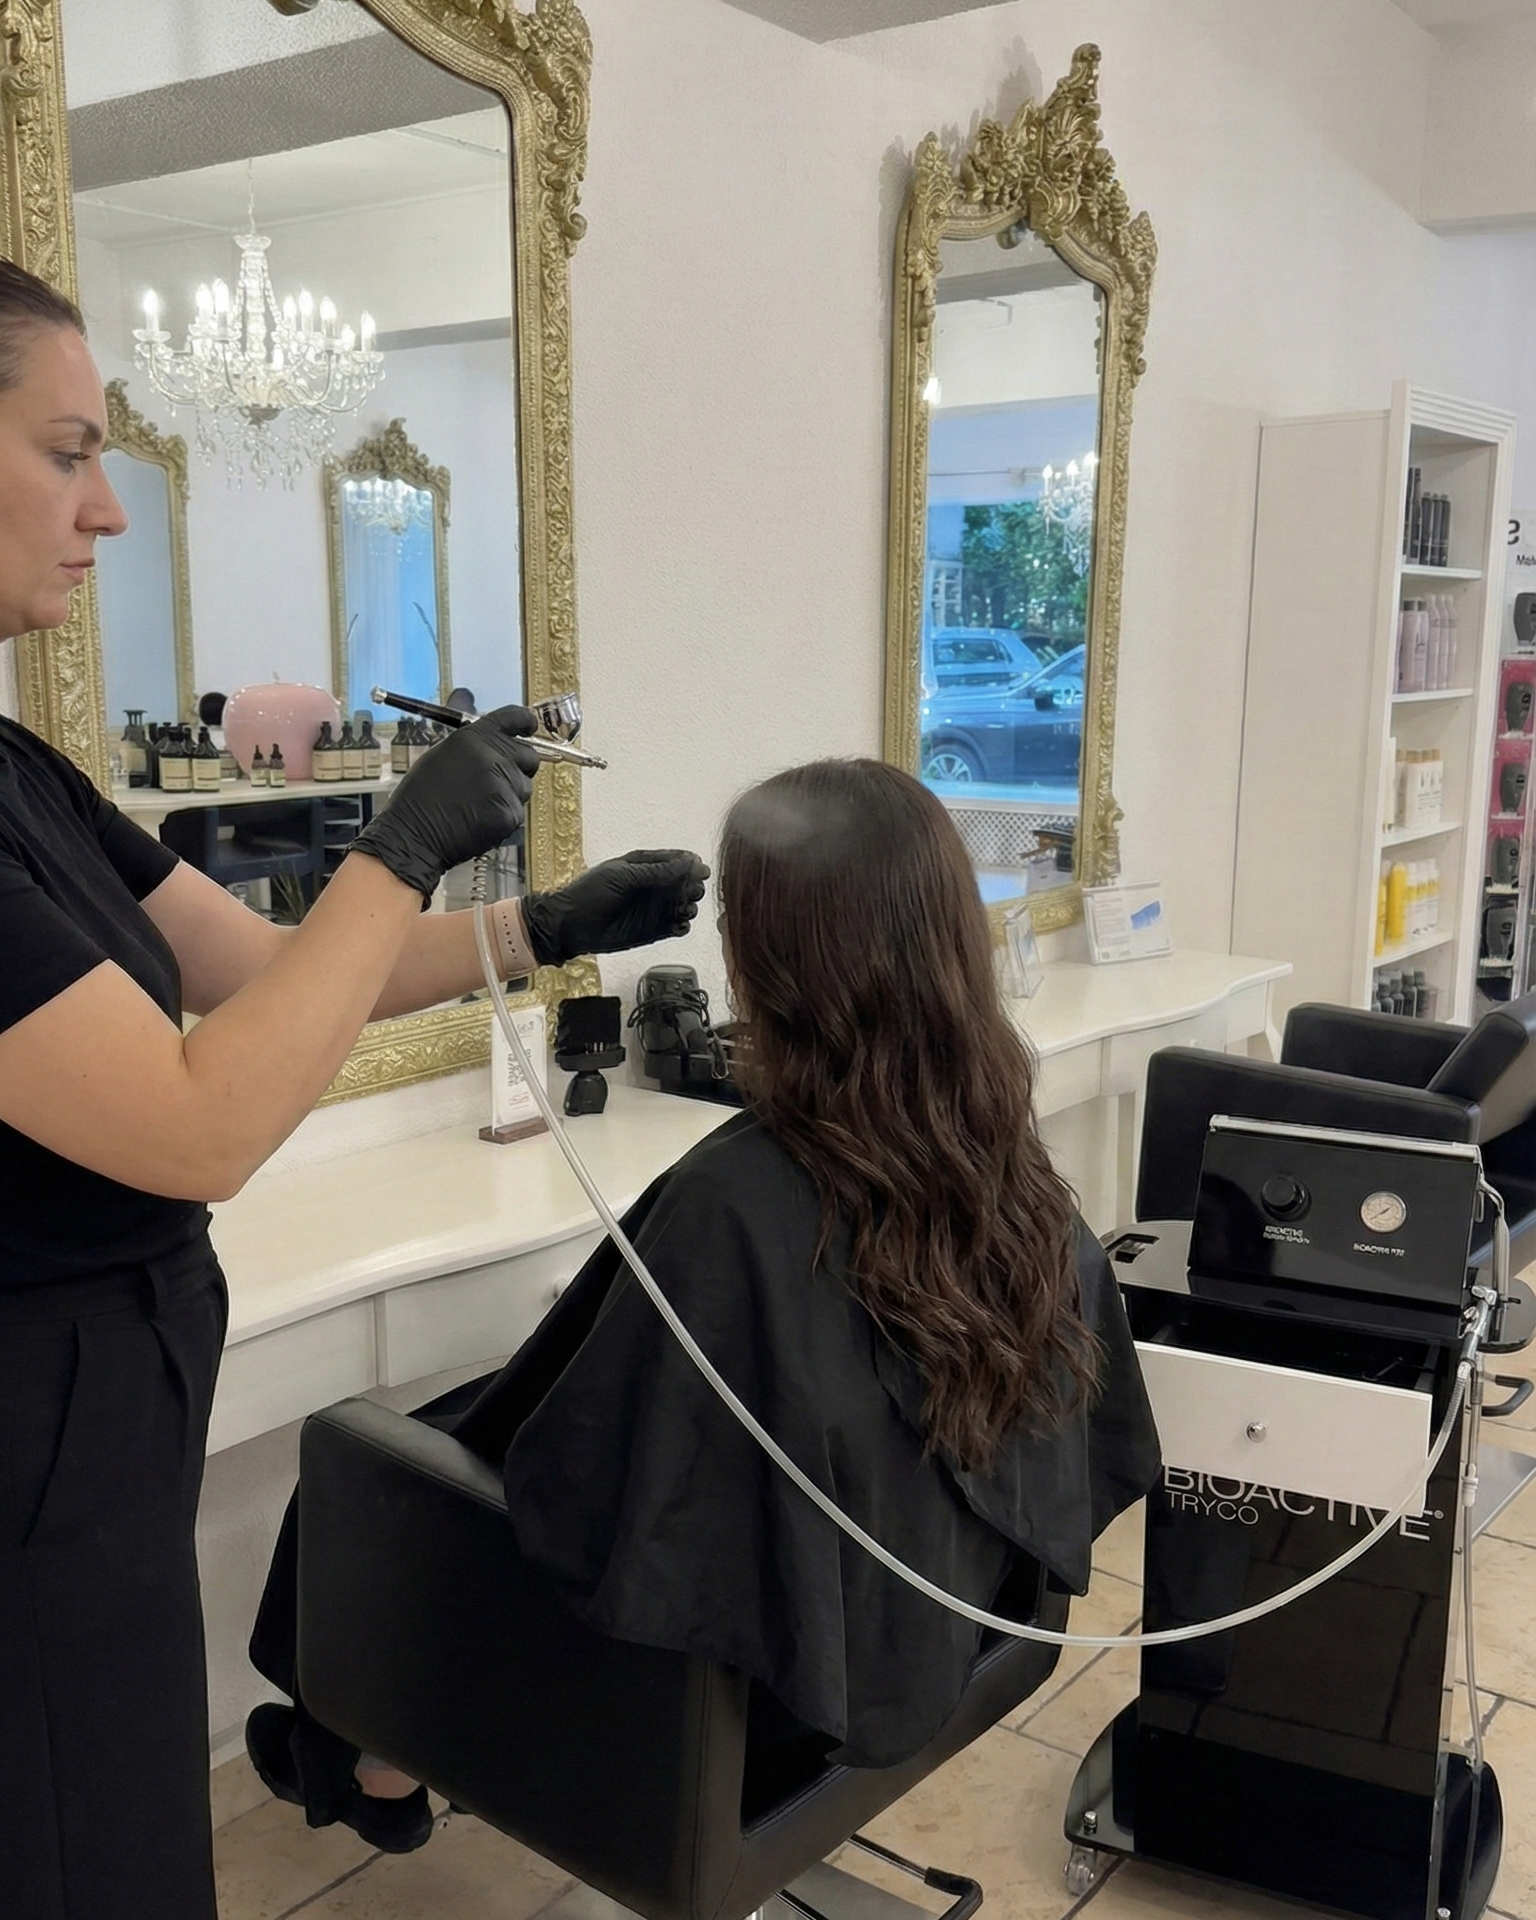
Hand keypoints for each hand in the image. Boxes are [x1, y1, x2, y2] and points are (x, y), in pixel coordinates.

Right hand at [352, 706, 541, 903]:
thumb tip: (473, 706)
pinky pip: (517, 812)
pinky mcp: (508, 813)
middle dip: (519, 767)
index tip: (530, 726)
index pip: (515, 717)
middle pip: (529, 756)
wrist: (413, 833)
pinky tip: (479, 819)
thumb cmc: (422, 796)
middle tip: (495, 780)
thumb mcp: (442, 753)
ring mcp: (503, 785)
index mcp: (474, 737)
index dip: (526, 722)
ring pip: (524, 787)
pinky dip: (503, 818)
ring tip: (478, 803)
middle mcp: (492, 756)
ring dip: (509, 795)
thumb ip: (471, 738)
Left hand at [522, 850, 709, 966]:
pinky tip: (679, 925)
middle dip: (693, 886)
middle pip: (685, 882)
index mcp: (645, 865)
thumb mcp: (622, 876)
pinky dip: (683, 926)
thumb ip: (655, 871)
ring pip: (685, 904)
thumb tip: (688, 862)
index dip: (690, 864)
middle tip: (692, 891)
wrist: (571, 926)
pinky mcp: (655, 930)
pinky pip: (677, 927)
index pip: (676, 860)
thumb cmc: (591, 894)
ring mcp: (655, 908)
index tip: (699, 869)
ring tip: (685, 910)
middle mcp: (654, 886)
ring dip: (690, 906)